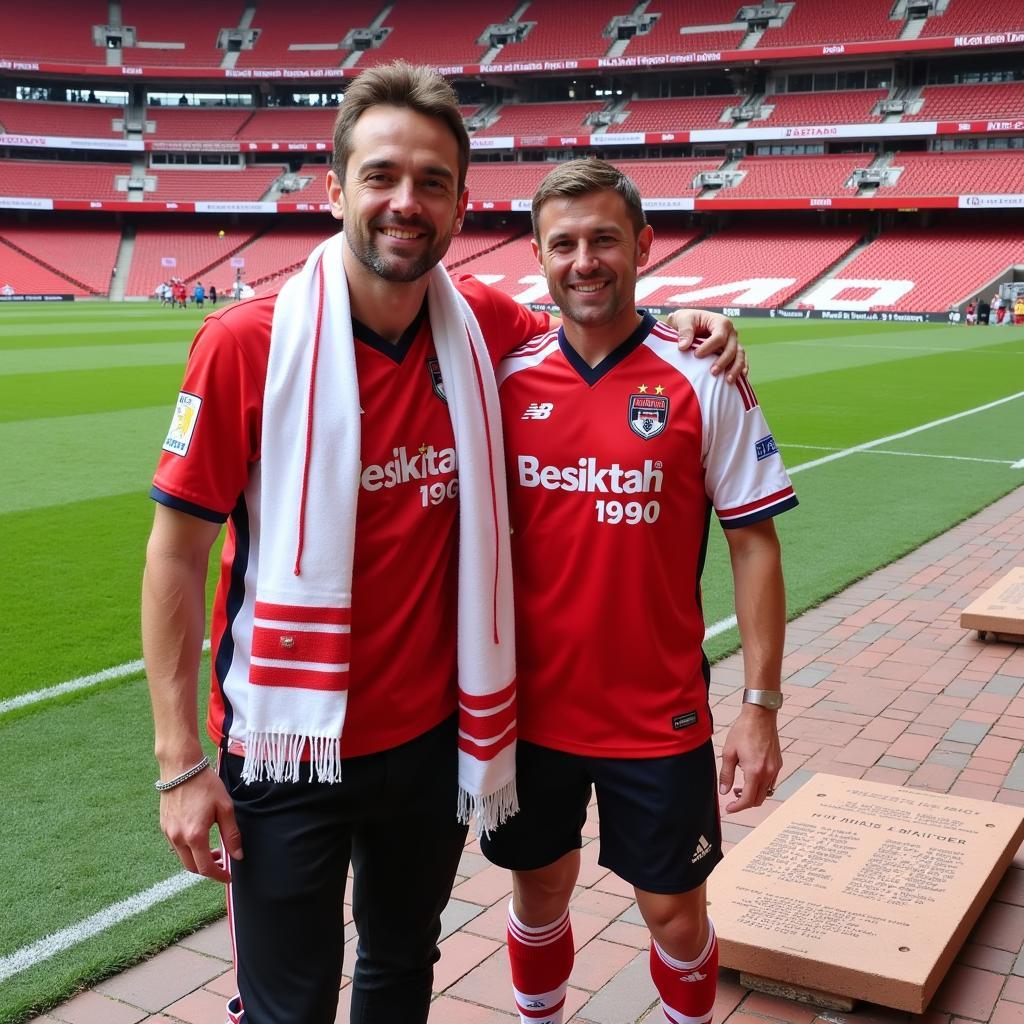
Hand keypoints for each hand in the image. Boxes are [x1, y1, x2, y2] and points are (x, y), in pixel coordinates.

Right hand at [160, 769, 242, 883]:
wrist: (181, 768)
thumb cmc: (205, 785)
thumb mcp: (225, 808)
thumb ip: (232, 834)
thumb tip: (237, 855)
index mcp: (195, 836)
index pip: (206, 868)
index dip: (218, 875)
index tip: (228, 877)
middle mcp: (178, 838)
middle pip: (192, 867)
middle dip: (208, 869)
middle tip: (222, 861)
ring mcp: (168, 833)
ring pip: (182, 857)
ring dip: (197, 859)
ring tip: (212, 848)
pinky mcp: (164, 826)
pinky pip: (175, 846)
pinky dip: (188, 849)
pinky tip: (198, 837)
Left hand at [665, 309, 746, 381]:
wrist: (687, 325)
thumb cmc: (686, 320)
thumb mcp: (683, 320)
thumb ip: (684, 331)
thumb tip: (683, 346)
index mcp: (720, 322)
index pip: (719, 336)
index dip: (709, 347)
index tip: (696, 355)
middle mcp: (730, 332)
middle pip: (732, 348)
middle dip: (723, 361)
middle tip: (712, 372)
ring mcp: (733, 342)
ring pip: (739, 355)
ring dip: (735, 368)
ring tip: (728, 381)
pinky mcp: (732, 352)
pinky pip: (741, 360)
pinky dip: (741, 369)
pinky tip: (739, 379)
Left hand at [719, 706, 781, 812]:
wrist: (760, 715)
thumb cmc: (743, 730)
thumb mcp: (729, 752)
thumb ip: (726, 774)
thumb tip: (724, 791)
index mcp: (754, 771)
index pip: (747, 799)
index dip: (737, 807)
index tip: (729, 808)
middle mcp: (768, 772)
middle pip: (758, 799)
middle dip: (745, 802)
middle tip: (732, 797)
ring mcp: (775, 768)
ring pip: (766, 792)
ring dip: (753, 794)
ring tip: (740, 786)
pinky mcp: (778, 763)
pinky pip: (771, 782)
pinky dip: (761, 785)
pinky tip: (750, 776)